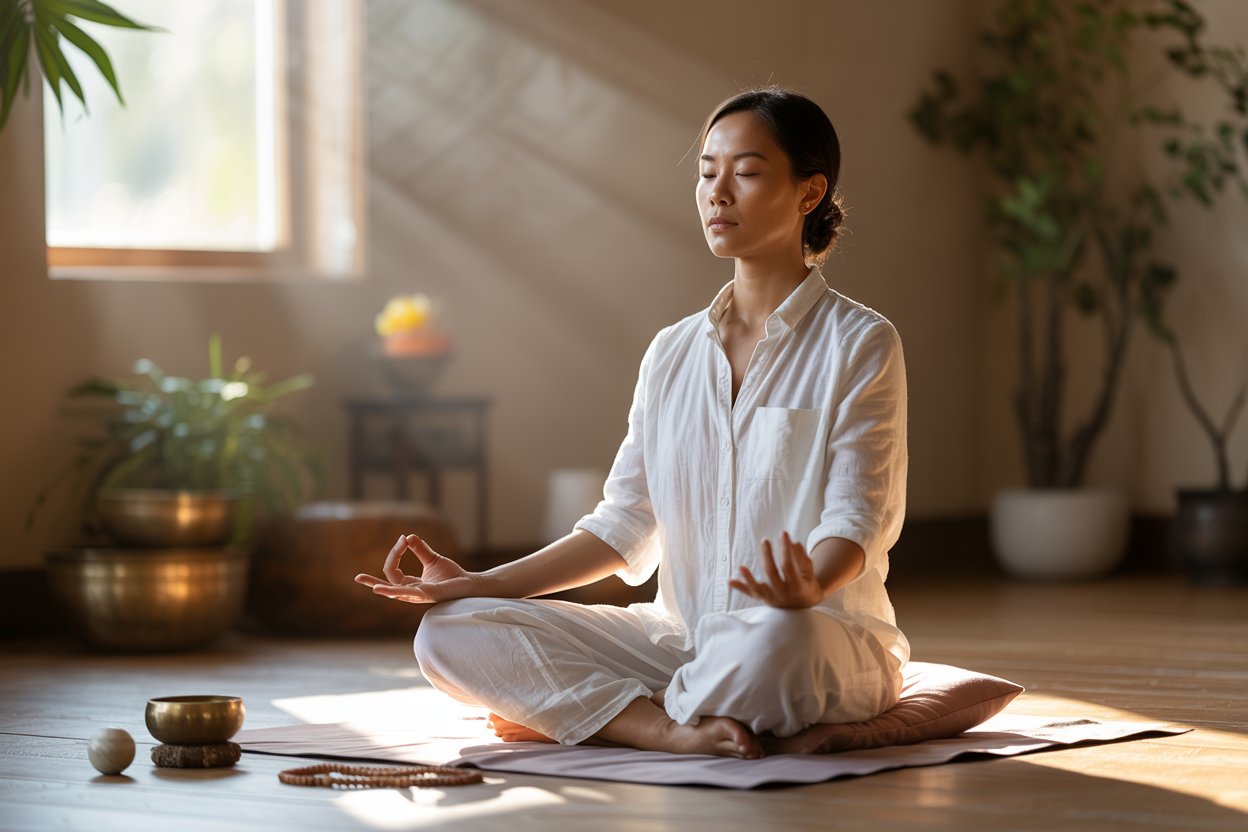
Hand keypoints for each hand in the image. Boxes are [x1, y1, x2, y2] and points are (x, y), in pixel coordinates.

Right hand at [354, 534, 479, 603]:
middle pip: (389, 586)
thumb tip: (408, 536)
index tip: (402, 540)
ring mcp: (420, 595)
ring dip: (384, 590)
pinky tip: (388, 590)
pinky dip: (398, 591)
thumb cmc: (452, 575)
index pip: (393, 572)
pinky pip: (411, 593)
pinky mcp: (429, 594)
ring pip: (397, 594)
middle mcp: (412, 592)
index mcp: (411, 584)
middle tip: (357, 578)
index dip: (395, 555)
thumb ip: (420, 549)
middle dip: (372, 583)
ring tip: (371, 587)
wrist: (469, 583)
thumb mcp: (432, 559)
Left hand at [728, 531, 824, 608]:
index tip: (783, 533)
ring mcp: (772, 599)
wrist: (803, 606)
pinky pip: (751, 594)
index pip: (788, 566)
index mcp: (797, 587)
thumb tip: (793, 542)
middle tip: (764, 540)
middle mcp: (783, 595)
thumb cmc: (806, 584)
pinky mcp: (764, 600)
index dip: (785, 549)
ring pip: (758, 589)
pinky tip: (730, 581)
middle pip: (772, 574)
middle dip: (767, 556)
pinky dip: (741, 587)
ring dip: (748, 579)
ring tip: (741, 567)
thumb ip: (802, 558)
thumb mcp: (808, 573)